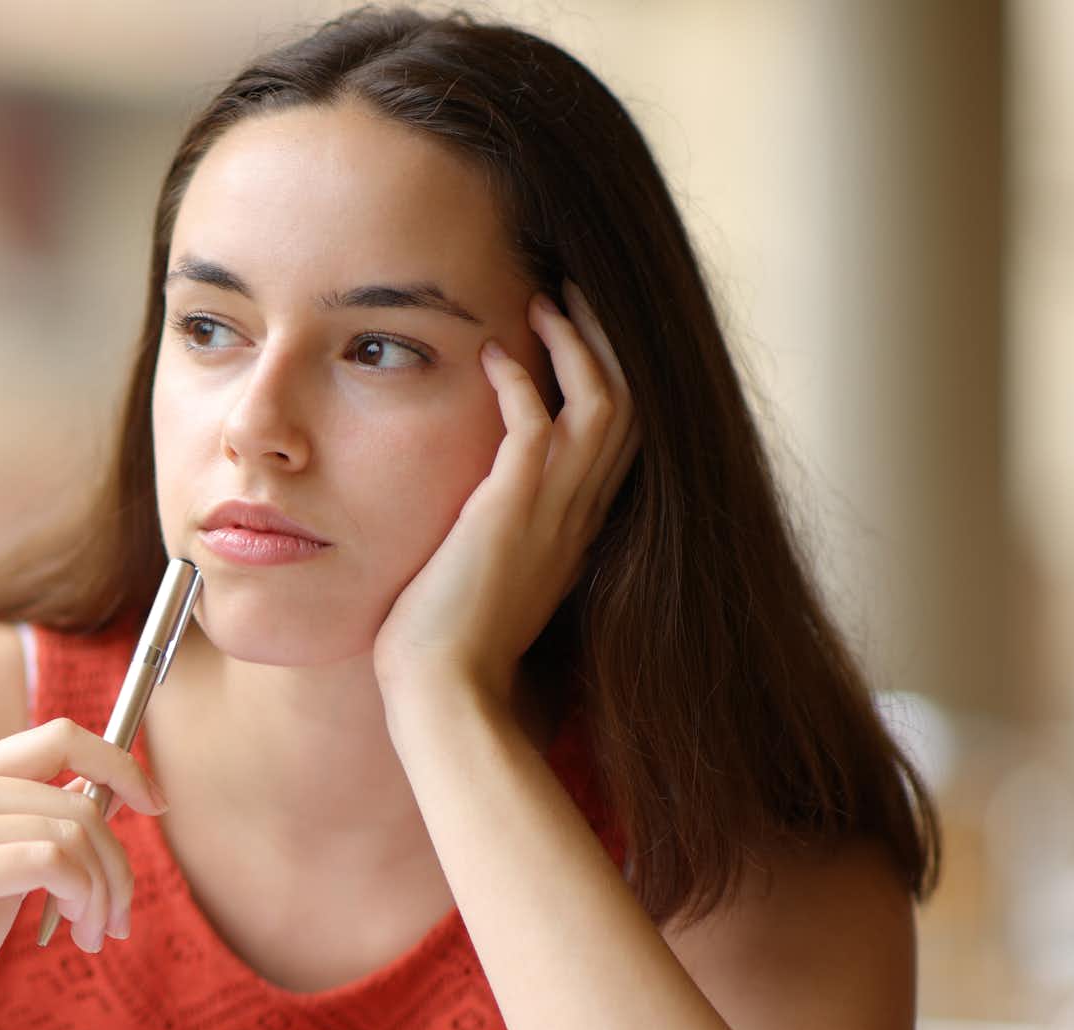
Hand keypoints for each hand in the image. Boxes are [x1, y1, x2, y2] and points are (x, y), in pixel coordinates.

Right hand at [0, 717, 164, 1029]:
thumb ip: (35, 831)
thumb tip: (106, 796)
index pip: (61, 735)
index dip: (119, 763)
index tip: (154, 806)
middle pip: (79, 796)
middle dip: (120, 863)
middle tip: (119, 918)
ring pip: (73, 831)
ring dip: (105, 892)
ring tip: (96, 935)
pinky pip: (52, 861)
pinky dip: (84, 898)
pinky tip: (76, 934)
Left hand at [374, 281, 638, 710]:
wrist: (444, 693)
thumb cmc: (448, 647)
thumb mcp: (486, 577)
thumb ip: (496, 535)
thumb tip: (471, 514)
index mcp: (577, 529)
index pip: (619, 437)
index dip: (608, 377)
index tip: (574, 335)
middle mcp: (580, 515)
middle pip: (629, 405)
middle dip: (606, 342)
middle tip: (571, 291)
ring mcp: (554, 513)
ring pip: (602, 403)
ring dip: (576, 344)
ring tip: (543, 300)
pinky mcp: (513, 512)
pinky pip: (536, 426)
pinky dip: (520, 382)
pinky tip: (491, 354)